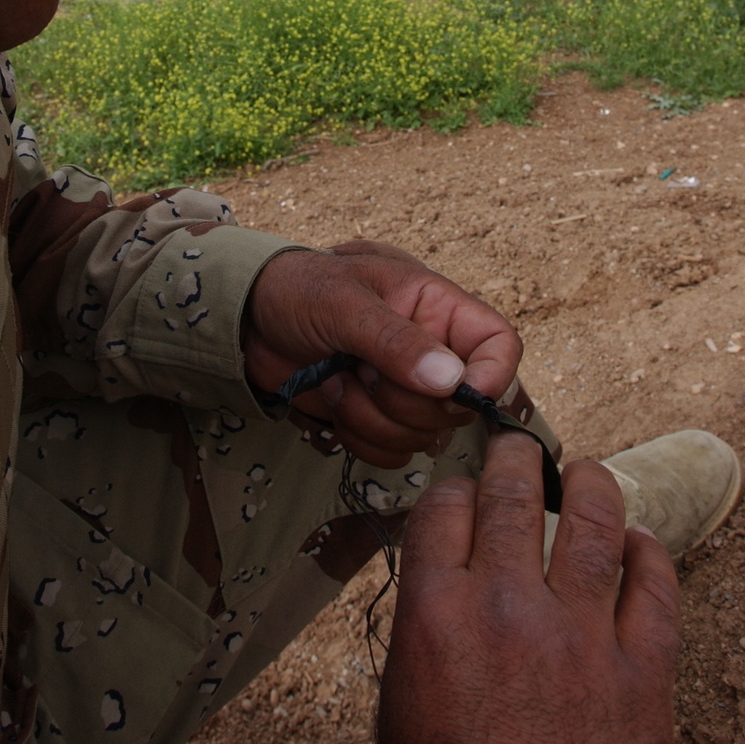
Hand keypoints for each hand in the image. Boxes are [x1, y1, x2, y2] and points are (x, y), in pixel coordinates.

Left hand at [243, 241, 520, 465]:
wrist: (246, 319)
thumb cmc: (296, 290)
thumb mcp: (343, 303)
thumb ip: (396, 340)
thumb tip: (452, 381)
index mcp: (435, 307)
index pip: (498, 344)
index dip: (491, 376)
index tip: (456, 394)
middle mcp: (430, 351)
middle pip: (458, 406)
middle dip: (403, 401)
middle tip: (360, 369)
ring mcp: (404, 389)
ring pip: (422, 436)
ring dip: (372, 418)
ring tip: (338, 377)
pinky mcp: (377, 419)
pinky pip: (391, 453)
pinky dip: (358, 438)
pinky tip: (332, 400)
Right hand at [378, 432, 679, 743]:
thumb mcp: (405, 702)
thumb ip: (424, 629)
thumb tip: (442, 581)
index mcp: (438, 615)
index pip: (441, 506)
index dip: (452, 487)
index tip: (461, 488)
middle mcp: (507, 609)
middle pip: (511, 496)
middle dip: (513, 459)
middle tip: (518, 450)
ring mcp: (582, 639)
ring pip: (594, 525)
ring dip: (589, 485)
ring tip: (585, 473)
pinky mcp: (644, 676)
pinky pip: (656, 590)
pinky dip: (650, 555)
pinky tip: (640, 543)